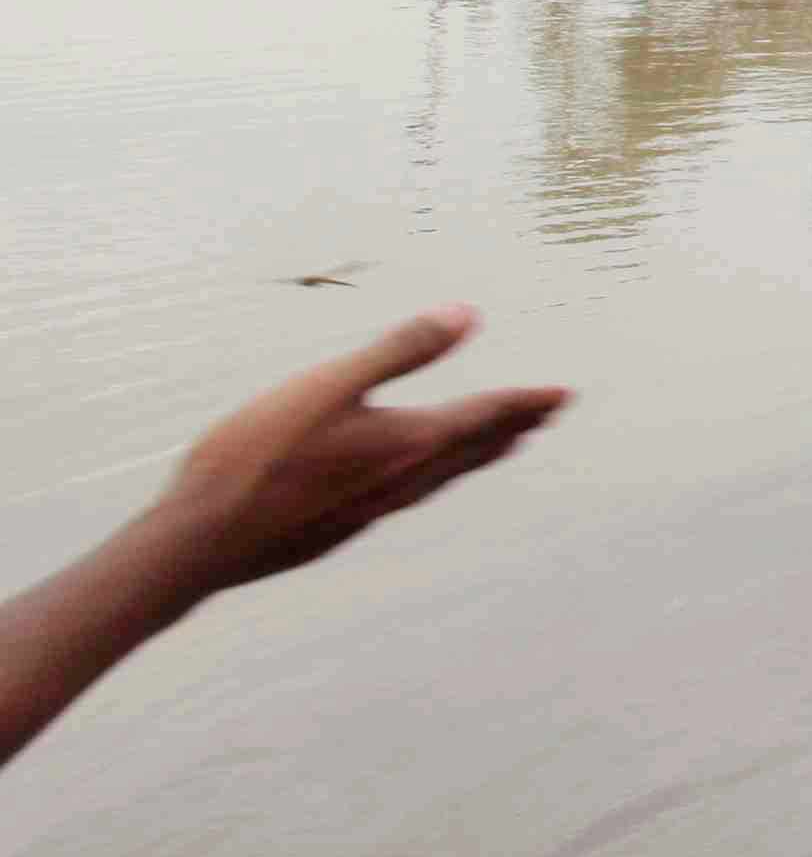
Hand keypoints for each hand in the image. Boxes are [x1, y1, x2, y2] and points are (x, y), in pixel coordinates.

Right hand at [133, 309, 568, 603]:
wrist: (201, 542)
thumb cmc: (258, 455)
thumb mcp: (330, 385)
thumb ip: (398, 350)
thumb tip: (467, 314)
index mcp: (408, 442)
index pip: (486, 415)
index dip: (527, 401)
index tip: (565, 394)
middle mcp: (402, 482)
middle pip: (474, 448)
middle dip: (514, 425)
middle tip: (548, 413)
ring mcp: (373, 511)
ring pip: (444, 477)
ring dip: (480, 453)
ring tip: (503, 442)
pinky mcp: (342, 529)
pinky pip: (410, 496)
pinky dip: (437, 478)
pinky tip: (419, 479)